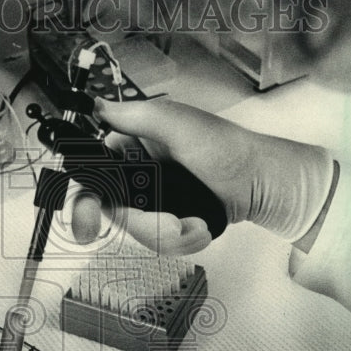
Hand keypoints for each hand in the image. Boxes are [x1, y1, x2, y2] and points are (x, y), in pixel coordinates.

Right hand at [69, 97, 333, 253]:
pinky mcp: (170, 222)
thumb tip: (97, 106)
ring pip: (139, 233)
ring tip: (197, 222)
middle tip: (171, 226)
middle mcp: (137, 175)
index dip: (85, 204)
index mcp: (132, 147)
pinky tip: (201, 226)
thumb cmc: (228, 149)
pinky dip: (184, 240)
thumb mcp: (181, 125)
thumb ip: (136, 117)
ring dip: (169, 233)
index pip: (92, 177)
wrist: (265, 185)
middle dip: (144, 224)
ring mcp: (154, 202)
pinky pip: (162, 244)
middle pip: (115, 214)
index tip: (86, 226)